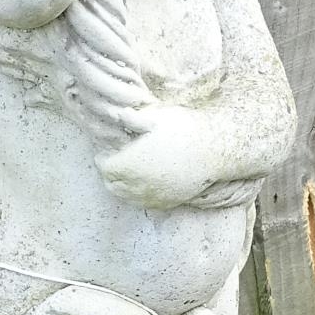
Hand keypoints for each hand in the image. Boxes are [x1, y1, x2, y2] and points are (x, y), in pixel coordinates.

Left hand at [96, 100, 213, 207]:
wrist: (213, 149)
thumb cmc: (181, 128)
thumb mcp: (151, 115)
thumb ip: (127, 115)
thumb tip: (111, 111)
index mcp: (124, 165)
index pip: (102, 163)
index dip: (105, 151)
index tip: (112, 142)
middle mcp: (134, 187)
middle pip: (110, 182)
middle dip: (112, 168)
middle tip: (121, 154)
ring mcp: (149, 198)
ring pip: (125, 195)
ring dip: (124, 182)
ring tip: (134, 166)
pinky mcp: (165, 203)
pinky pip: (144, 201)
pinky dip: (141, 191)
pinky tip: (149, 177)